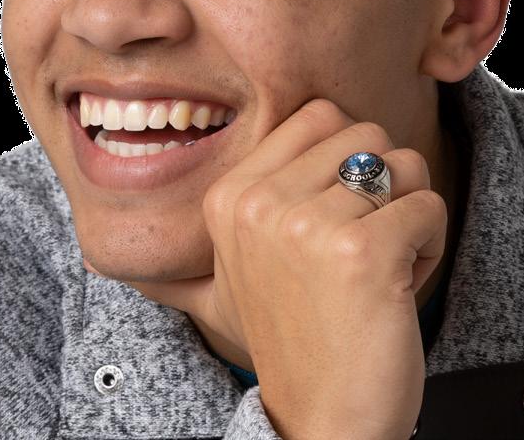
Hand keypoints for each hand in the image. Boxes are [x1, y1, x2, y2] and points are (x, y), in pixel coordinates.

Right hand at [93, 98, 448, 439]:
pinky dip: (429, 247)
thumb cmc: (290, 349)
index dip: (345, 165)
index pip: (319, 115)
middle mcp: (260, 204)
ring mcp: (308, 227)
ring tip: (379, 272)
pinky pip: (428, 206)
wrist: (322, 423)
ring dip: (408, 219)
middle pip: (366, 133)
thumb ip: (186, 259)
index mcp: (228, 197)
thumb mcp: (220, 296)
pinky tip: (397, 291)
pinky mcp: (363, 253)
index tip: (332, 227)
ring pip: (405, 164)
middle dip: (384, 187)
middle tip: (362, 250)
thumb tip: (93, 255)